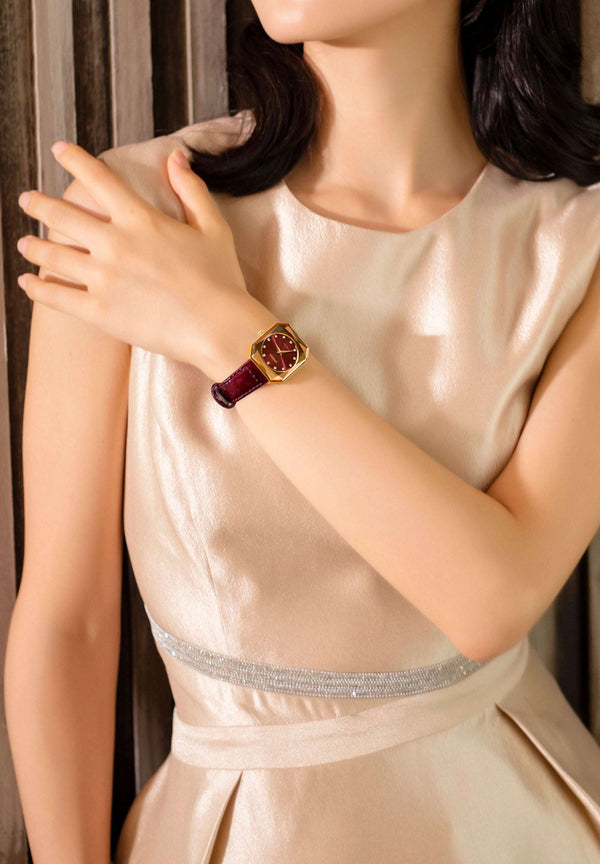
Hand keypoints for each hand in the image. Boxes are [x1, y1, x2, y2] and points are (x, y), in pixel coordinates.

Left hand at [16, 141, 250, 368]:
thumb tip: (176, 157)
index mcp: (141, 219)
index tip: (58, 150)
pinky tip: (27, 282)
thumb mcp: (213, 227)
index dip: (74, 159)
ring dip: (33, 246)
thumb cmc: (222, 279)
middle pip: (62, 216)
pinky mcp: (99, 312)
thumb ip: (191, 189)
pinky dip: (37, 288)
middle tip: (26, 200)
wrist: (219, 329)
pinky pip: (56, 297)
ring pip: (53, 255)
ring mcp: (103, 279)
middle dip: (39, 204)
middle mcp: (115, 244)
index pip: (98, 178)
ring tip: (23, 243)